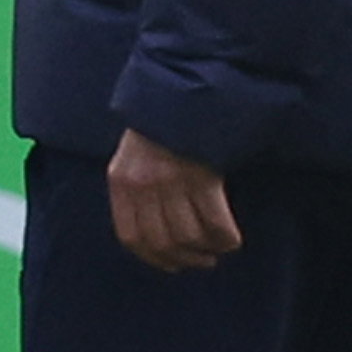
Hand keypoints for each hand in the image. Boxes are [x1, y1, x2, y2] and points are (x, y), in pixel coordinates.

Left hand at [105, 130, 239, 273]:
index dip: (152, 257)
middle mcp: (142, 185)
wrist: (185, 87)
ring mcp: (171, 181)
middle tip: (202, 261)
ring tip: (218, 248)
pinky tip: (231, 238)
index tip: (171, 264)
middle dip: (184, 258)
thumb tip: (154, 225)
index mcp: (120, 179)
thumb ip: (137, 185)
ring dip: (207, 249)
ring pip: (188, 236)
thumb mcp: (134, 151)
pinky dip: (225, 237)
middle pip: (161, 241)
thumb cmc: (162, 118)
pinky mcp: (201, 176)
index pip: (131, 235)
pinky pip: (215, 222)